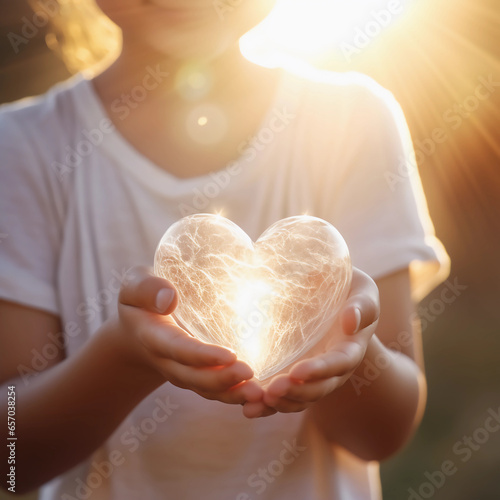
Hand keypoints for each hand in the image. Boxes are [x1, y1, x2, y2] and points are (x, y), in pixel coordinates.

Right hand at [113, 266, 262, 404]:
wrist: (138, 329)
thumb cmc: (142, 299)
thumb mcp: (134, 286)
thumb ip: (146, 288)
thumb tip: (169, 299)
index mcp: (153, 336)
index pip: (178, 348)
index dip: (202, 355)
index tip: (229, 355)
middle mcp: (168, 361)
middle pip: (195, 376)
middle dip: (222, 379)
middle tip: (250, 374)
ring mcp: (183, 373)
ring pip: (207, 390)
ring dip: (233, 394)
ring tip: (259, 394)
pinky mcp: (197, 377)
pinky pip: (216, 392)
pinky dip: (236, 397)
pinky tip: (260, 398)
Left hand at [242, 267, 379, 417]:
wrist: (333, 296)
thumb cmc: (349, 290)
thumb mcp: (362, 291)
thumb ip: (361, 306)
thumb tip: (350, 322)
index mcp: (350, 348)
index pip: (338, 363)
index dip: (319, 370)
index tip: (297, 371)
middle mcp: (333, 369)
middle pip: (318, 388)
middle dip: (297, 391)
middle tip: (272, 390)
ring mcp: (313, 376)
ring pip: (301, 398)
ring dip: (281, 402)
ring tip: (258, 401)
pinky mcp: (295, 376)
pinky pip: (285, 396)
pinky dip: (268, 406)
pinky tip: (249, 408)